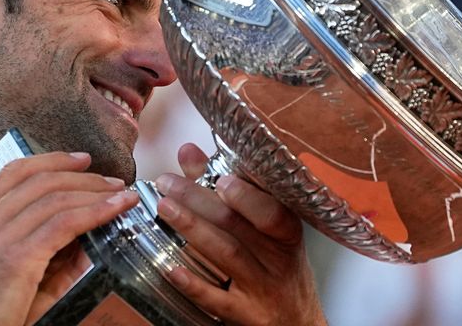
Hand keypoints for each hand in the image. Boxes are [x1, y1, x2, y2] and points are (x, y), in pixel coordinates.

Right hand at [0, 152, 139, 325]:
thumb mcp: (10, 271)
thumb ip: (43, 247)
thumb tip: (87, 229)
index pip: (13, 174)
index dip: (52, 161)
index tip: (82, 160)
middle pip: (40, 181)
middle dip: (83, 177)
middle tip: (113, 182)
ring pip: (55, 199)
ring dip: (96, 192)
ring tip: (122, 195)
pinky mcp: (14, 258)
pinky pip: (64, 223)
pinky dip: (96, 211)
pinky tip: (116, 209)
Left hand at [154, 144, 326, 325]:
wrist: (297, 319)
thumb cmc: (278, 264)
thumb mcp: (268, 228)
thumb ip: (227, 188)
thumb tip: (188, 153)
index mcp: (286, 232)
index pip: (271, 212)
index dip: (246, 196)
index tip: (220, 178)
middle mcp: (277, 259)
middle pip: (238, 227)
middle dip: (200, 201)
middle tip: (168, 183)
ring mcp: (262, 288)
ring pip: (227, 255)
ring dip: (193, 230)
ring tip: (164, 208)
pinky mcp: (245, 314)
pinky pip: (217, 299)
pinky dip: (194, 284)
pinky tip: (171, 268)